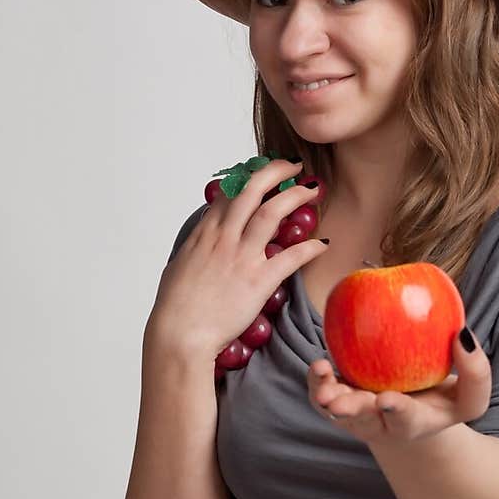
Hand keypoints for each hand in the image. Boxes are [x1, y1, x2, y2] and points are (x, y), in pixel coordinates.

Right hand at [148, 158, 327, 363]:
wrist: (180, 332)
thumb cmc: (175, 305)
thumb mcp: (179, 266)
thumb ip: (196, 249)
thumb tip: (202, 243)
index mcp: (205, 234)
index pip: (229, 194)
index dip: (248, 179)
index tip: (262, 174)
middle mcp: (224, 238)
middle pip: (252, 191)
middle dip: (275, 172)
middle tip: (292, 165)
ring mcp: (242, 257)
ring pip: (272, 213)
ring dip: (295, 196)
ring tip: (312, 188)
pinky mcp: (259, 280)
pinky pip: (290, 257)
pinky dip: (309, 248)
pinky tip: (322, 242)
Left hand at [307, 328, 490, 445]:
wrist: (411, 411)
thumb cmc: (442, 401)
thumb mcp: (469, 395)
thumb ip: (476, 372)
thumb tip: (462, 336)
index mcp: (412, 424)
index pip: (405, 420)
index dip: (397, 411)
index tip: (389, 400)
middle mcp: (379, 423)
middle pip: (363, 420)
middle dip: (351, 411)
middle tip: (339, 404)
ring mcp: (354, 412)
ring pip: (336, 409)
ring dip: (325, 396)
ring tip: (322, 380)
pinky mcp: (337, 397)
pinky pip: (321, 393)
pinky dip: (317, 381)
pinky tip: (319, 366)